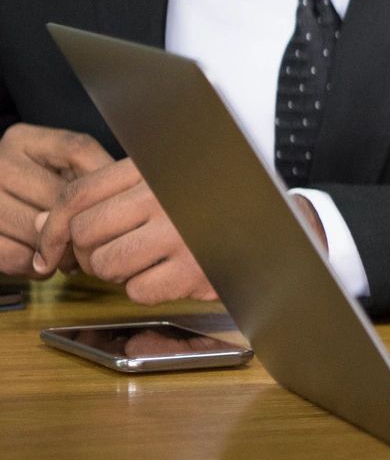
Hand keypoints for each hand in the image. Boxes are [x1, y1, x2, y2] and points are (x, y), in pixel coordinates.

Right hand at [0, 123, 111, 275]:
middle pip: (61, 197)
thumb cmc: (40, 189)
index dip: (107, 179)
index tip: (122, 201)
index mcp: (24, 140)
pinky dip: (36, 267)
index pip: (78, 151)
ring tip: (76, 257)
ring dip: (64, 252)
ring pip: (39, 230)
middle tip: (104, 240)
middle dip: (88, 224)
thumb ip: (94, 172)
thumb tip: (144, 185)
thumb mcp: (63, 167)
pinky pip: (13, 255)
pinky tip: (47, 264)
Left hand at [33, 159, 217, 303]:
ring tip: (143, 261)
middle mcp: (164, 197)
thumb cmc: (211, 203)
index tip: (49, 247)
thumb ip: (102, 200)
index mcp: (152, 170)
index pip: (78, 195)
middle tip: (108, 253)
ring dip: (115, 271)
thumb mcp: (159, 185)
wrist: (277, 223)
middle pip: (85, 231)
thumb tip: (42, 227)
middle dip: (86, 251)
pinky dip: (146, 288)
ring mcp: (179, 233)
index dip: (52, 227)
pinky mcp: (193, 269)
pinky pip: (138, 290)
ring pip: (106, 264)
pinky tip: (168, 273)